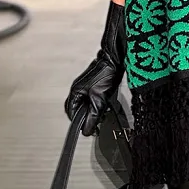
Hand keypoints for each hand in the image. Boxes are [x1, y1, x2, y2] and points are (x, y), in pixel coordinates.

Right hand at [64, 0, 126, 135]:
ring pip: (85, 104)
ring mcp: (86, 86)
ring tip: (101, 113)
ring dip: (92, 110)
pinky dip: (98, 103)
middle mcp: (78, 89)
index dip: (80, 123)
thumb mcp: (99, 100)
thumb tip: (87, 129)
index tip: (89, 129)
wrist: (115, 59)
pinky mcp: (94, 83)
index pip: (72, 114)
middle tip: (95, 123)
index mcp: (75, 93)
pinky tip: (105, 104)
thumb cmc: (106, 73)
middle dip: (86, 117)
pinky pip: (92, 98)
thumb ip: (92, 116)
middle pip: (78, 110)